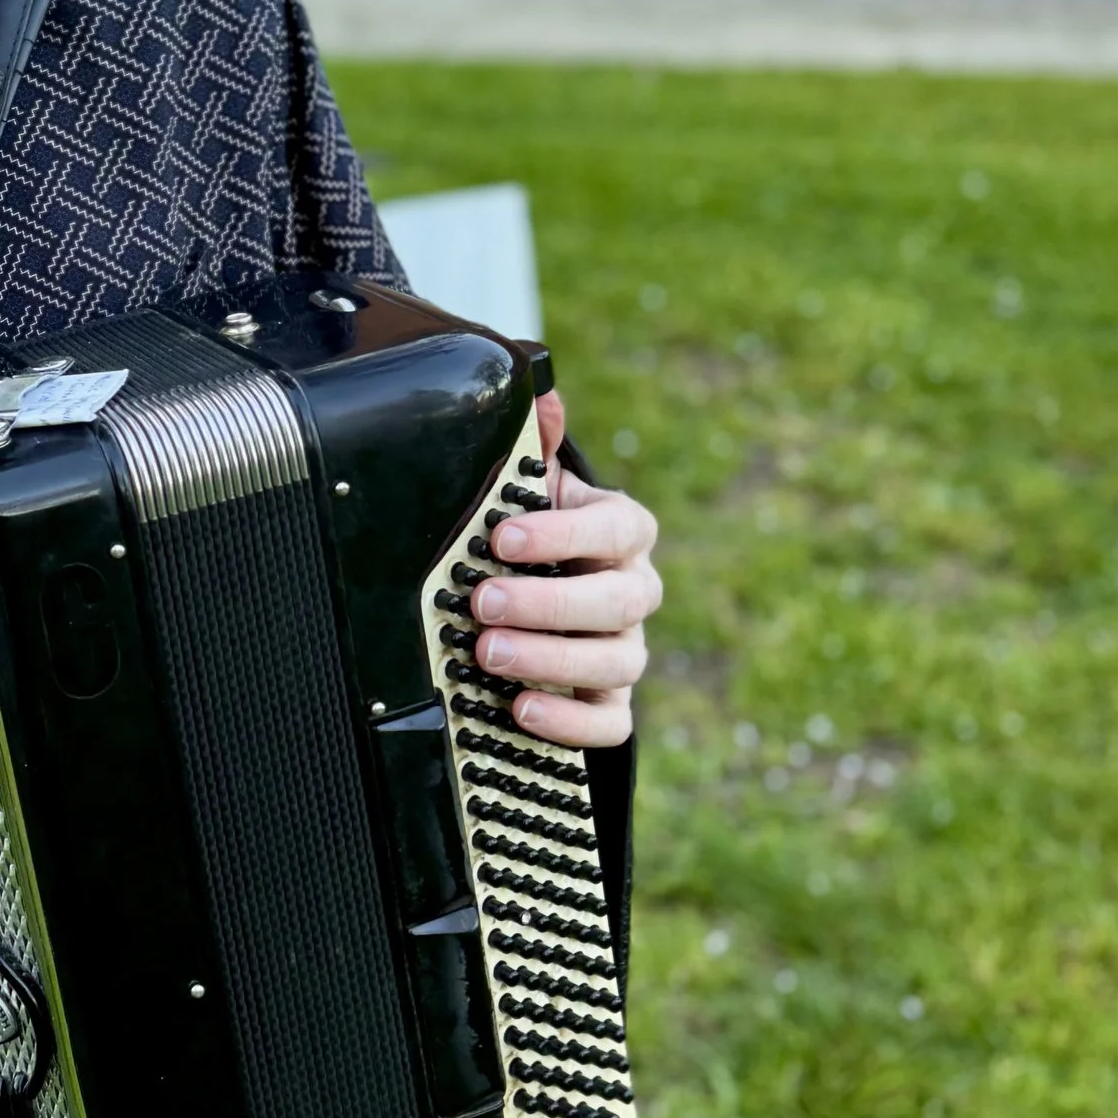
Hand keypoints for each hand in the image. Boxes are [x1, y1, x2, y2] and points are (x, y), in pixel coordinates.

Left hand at [469, 387, 661, 748]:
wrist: (541, 599)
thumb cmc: (533, 539)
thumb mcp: (530, 491)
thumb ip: (534, 449)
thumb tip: (542, 394)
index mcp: (622, 532)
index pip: (617, 528)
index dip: (566, 533)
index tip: (501, 537)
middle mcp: (633, 592)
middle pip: (618, 602)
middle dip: (549, 604)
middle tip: (484, 603)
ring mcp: (626, 650)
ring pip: (616, 663)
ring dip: (551, 660)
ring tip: (488, 655)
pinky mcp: (610, 702)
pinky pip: (609, 722)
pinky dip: (570, 723)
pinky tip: (522, 710)